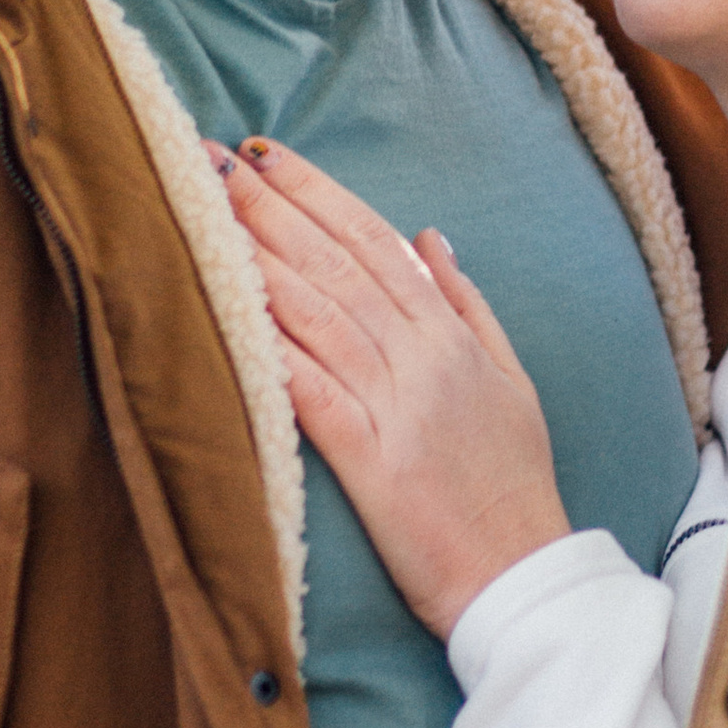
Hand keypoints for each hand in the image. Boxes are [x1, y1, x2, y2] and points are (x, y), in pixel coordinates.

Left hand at [218, 141, 569, 634]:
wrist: (523, 573)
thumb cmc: (512, 484)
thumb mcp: (510, 380)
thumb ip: (468, 305)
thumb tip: (432, 239)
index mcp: (450, 335)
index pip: (375, 240)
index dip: (317, 193)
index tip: (267, 155)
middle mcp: (422, 356)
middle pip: (335, 262)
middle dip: (271, 205)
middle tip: (212, 158)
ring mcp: (396, 404)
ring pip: (317, 311)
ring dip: (257, 256)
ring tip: (205, 211)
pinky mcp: (371, 460)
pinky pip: (310, 389)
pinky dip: (270, 346)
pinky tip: (227, 311)